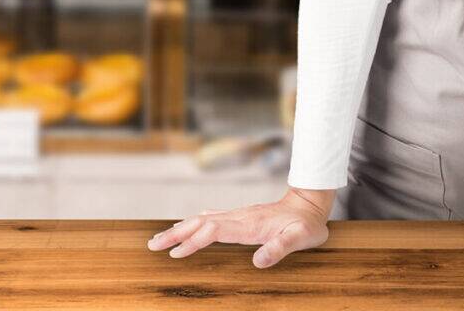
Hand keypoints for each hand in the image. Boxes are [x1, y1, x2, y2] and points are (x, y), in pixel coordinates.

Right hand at [146, 189, 330, 268]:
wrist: (310, 203)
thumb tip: (258, 260)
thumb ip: (280, 248)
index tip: (175, 253)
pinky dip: (194, 223)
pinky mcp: (241, 217)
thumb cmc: (306, 224)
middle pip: (201, 222)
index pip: (214, 231)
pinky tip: (189, 225)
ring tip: (161, 238)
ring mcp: (239, 215)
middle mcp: (239, 217)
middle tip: (152, 244)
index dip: (194, 241)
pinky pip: (211, 218)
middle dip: (176, 233)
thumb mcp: (300, 238)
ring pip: (203, 219)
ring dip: (181, 228)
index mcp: (249, 224)